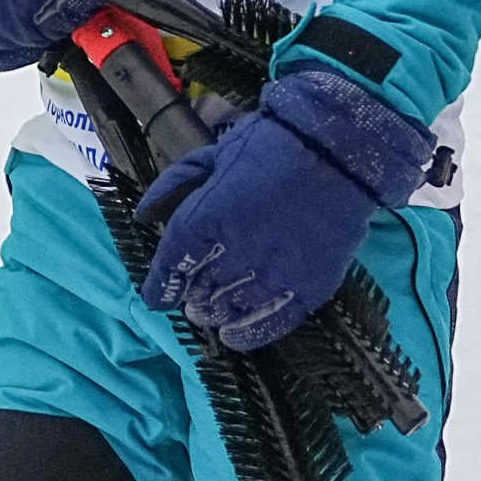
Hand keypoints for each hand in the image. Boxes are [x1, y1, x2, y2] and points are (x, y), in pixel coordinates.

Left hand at [133, 66, 432, 350]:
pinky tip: (235, 336)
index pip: (171, 266)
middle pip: (200, 293)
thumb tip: (144, 216)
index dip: (160, 286)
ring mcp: (273, 275)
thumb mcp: (211, 155)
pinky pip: (271, 325)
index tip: (158, 296)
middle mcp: (234, 254)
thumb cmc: (269, 144)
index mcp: (205, 219)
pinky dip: (248, 335)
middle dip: (192, 297)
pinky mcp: (307, 289)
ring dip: (217, 313)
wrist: (336, 148)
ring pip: (230, 311)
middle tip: (195, 296)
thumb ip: (174, 186)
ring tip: (214, 312)